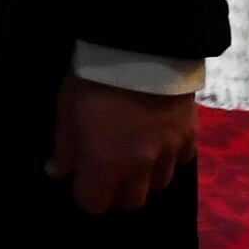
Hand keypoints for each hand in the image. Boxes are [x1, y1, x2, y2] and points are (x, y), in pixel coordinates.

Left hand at [48, 76, 196, 215]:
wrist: (143, 43)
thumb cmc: (96, 77)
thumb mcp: (67, 109)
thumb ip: (65, 146)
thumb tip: (57, 171)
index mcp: (106, 163)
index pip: (94, 204)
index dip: (86, 192)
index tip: (83, 176)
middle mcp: (140, 166)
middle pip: (131, 202)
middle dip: (118, 190)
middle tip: (110, 167)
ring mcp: (169, 150)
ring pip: (160, 183)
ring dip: (146, 175)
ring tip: (138, 151)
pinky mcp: (191, 132)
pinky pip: (183, 158)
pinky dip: (172, 154)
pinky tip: (161, 136)